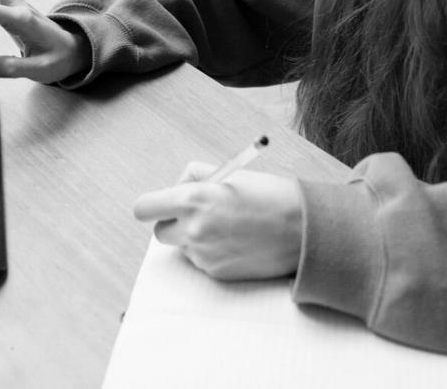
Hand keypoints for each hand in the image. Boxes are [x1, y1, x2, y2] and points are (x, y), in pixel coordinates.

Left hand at [132, 162, 302, 280]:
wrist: (302, 230)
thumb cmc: (269, 195)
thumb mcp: (231, 174)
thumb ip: (196, 176)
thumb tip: (178, 186)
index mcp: (193, 200)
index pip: (144, 209)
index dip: (151, 206)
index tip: (162, 204)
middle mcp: (193, 231)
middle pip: (159, 232)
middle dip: (172, 223)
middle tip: (196, 213)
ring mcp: (204, 255)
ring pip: (183, 247)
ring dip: (195, 237)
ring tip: (228, 225)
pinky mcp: (217, 273)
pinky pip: (203, 260)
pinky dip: (213, 251)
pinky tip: (238, 241)